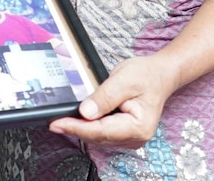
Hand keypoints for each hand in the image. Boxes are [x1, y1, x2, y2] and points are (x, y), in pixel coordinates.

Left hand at [48, 54, 176, 148]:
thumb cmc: (146, 75)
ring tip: (62, 120)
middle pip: (98, 136)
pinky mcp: (124, 133)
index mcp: (138, 127)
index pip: (101, 131)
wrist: (159, 75)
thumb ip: (104, 97)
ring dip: (80, 129)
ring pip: (98, 137)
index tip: (57, 124)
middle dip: (75, 129)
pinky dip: (88, 127)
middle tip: (54, 122)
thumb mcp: (124, 79)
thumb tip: (85, 112)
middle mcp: (135, 137)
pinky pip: (102, 133)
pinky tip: (77, 119)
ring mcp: (130, 137)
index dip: (77, 128)